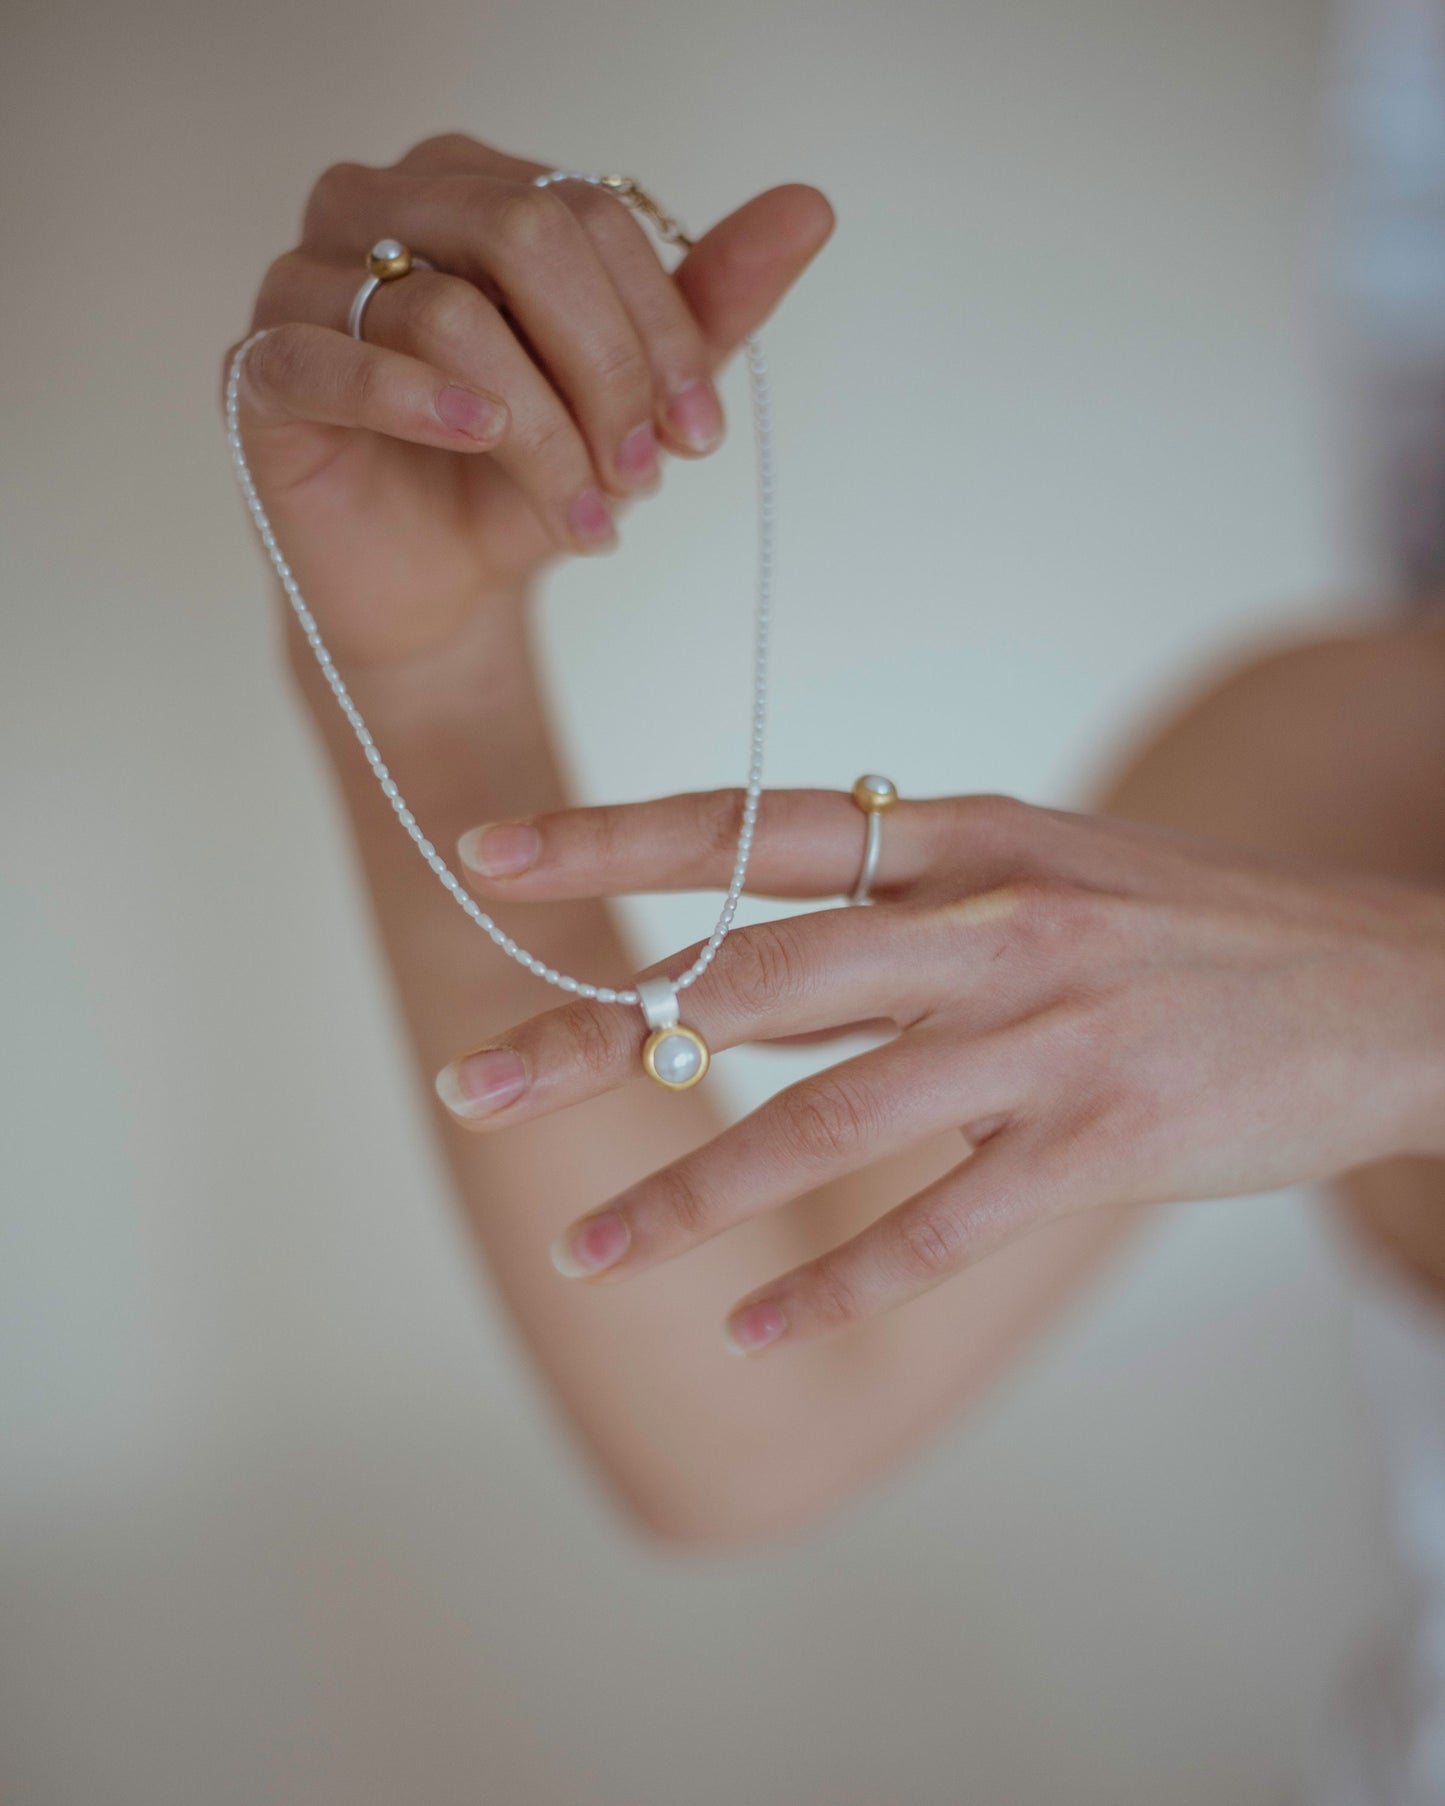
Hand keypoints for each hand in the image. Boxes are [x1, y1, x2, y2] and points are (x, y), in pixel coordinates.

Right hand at [223, 135, 832, 667]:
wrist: (439, 589)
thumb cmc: (525, 479)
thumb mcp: (630, 401)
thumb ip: (707, 307)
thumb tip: (809, 208)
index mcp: (472, 186)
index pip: (584, 213)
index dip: (656, 326)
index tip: (697, 439)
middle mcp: (380, 205)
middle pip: (520, 237)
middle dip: (606, 371)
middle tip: (645, 479)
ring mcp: (305, 282)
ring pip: (444, 309)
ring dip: (540, 428)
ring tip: (588, 519)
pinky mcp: (260, 371)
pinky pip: (329, 359)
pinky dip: (414, 400)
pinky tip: (479, 437)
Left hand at [433, 788, 1444, 1353]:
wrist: (1392, 987)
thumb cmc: (1192, 933)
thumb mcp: (1047, 870)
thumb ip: (901, 910)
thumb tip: (746, 955)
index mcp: (969, 839)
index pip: (761, 828)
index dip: (618, 838)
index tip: (492, 855)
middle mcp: (992, 922)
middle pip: (756, 972)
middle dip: (600, 1031)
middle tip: (473, 1088)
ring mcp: (1049, 1033)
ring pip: (828, 1115)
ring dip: (693, 1196)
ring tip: (589, 1255)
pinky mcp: (1106, 1142)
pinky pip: (942, 1225)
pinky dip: (839, 1286)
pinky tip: (755, 1331)